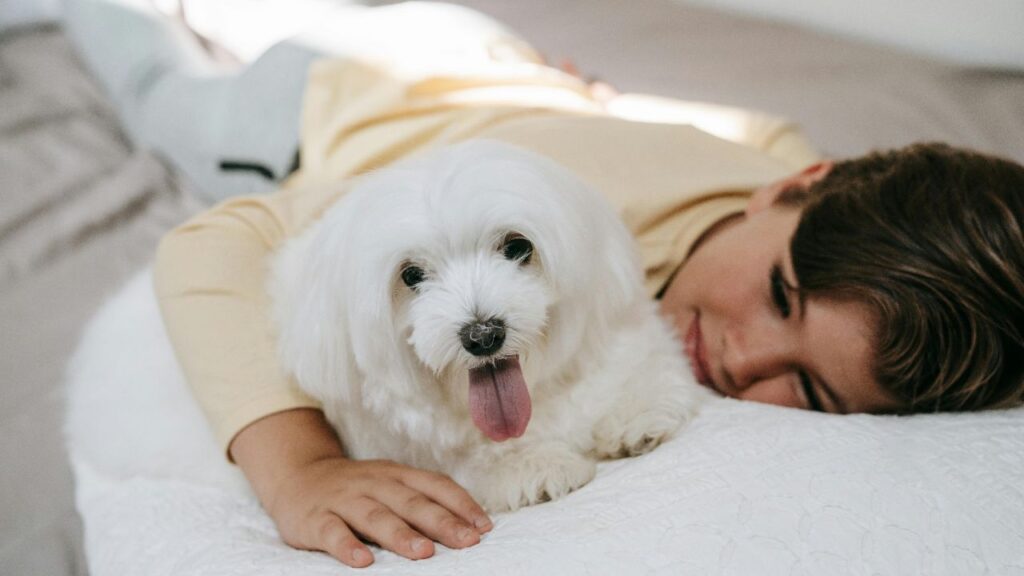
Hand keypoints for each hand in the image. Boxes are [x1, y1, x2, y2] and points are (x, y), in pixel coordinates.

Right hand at [268, 457, 491, 566]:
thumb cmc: (356, 489)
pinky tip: (362, 561)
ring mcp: (344, 500)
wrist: (297, 477)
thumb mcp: (389, 485)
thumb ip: (421, 500)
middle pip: (411, 502)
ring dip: (401, 534)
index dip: (461, 504)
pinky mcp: (315, 518)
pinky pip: (332, 532)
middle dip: (441, 522)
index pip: (435, 485)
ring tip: (423, 552)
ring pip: (376, 516)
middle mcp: (374, 483)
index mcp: (396, 475)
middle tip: (467, 541)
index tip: (483, 526)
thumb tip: (467, 526)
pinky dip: (347, 546)